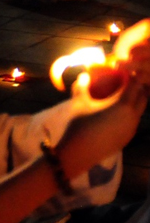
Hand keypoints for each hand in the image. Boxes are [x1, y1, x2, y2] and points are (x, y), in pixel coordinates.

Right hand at [57, 48, 149, 177]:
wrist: (80, 152)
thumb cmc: (80, 124)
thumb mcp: (79, 102)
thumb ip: (82, 86)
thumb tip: (84, 75)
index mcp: (123, 105)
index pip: (135, 85)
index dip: (131, 75)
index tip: (123, 70)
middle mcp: (133, 117)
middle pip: (143, 97)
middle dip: (137, 87)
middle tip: (124, 80)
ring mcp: (132, 129)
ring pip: (139, 110)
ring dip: (134, 100)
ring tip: (120, 95)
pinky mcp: (128, 137)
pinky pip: (133, 120)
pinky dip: (129, 112)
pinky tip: (115, 112)